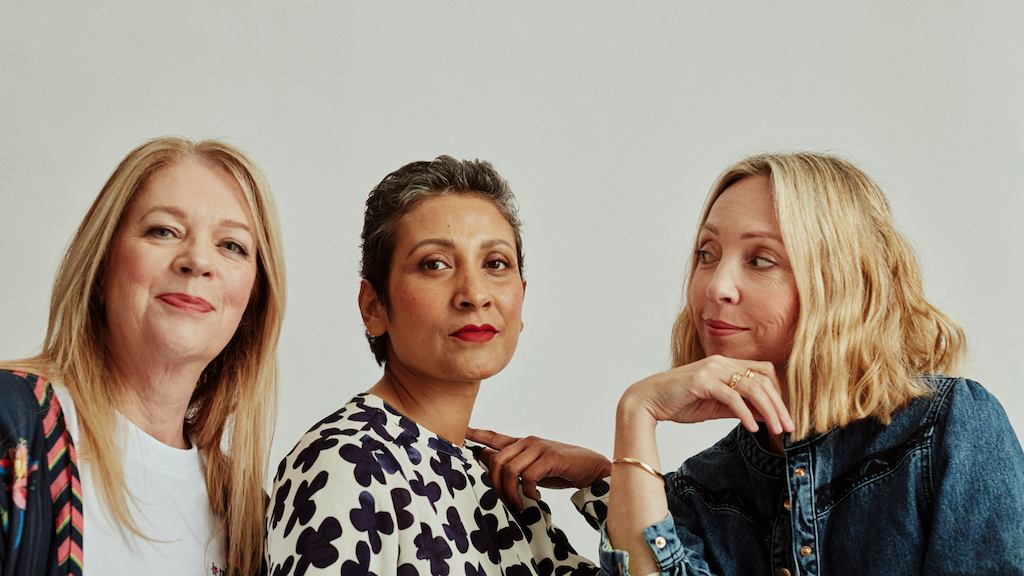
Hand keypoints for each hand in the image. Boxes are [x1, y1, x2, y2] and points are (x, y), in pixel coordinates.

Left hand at [466, 428, 610, 510]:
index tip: (461, 433)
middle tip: (505, 502)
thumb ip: (513, 466)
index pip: (494, 437)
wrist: (592, 468)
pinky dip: (528, 490)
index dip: (476, 435)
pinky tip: (535, 497)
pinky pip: (528, 475)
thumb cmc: (560, 470)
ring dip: (511, 492)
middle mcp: (527, 442)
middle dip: (495, 484)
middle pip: (496, 460)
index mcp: (522, 444)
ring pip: (510, 469)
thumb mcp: (533, 468)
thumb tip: (487, 463)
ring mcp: (538, 448)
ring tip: (519, 504)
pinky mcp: (550, 457)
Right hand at [623, 355, 793, 434]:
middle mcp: (721, 362)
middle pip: (762, 379)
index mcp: (725, 364)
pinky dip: (746, 413)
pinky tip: (752, 428)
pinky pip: (732, 397)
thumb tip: (766, 417)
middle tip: (789, 427)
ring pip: (752, 386)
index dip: (778, 393)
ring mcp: (711, 370)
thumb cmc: (679, 403)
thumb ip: (739, 407)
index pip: (763, 372)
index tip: (784, 416)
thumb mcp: (715, 406)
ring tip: (777, 430)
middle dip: (779, 405)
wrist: (647, 401)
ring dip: (768, 410)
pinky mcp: (702, 380)